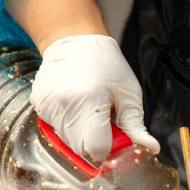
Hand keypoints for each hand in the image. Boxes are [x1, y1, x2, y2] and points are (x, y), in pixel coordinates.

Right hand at [30, 35, 159, 160]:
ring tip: (87, 107)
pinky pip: (55, 128)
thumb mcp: (129, 93)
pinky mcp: (39, 105)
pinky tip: (74, 104)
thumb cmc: (107, 66)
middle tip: (101, 119)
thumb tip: (151, 149)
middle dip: (94, 141)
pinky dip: (67, 123)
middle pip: (80, 149)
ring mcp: (48, 105)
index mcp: (90, 100)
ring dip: (80, 132)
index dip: (108, 146)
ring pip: (67, 140)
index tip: (112, 134)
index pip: (96, 148)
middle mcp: (65, 104)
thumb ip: (135, 125)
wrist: (75, 40)